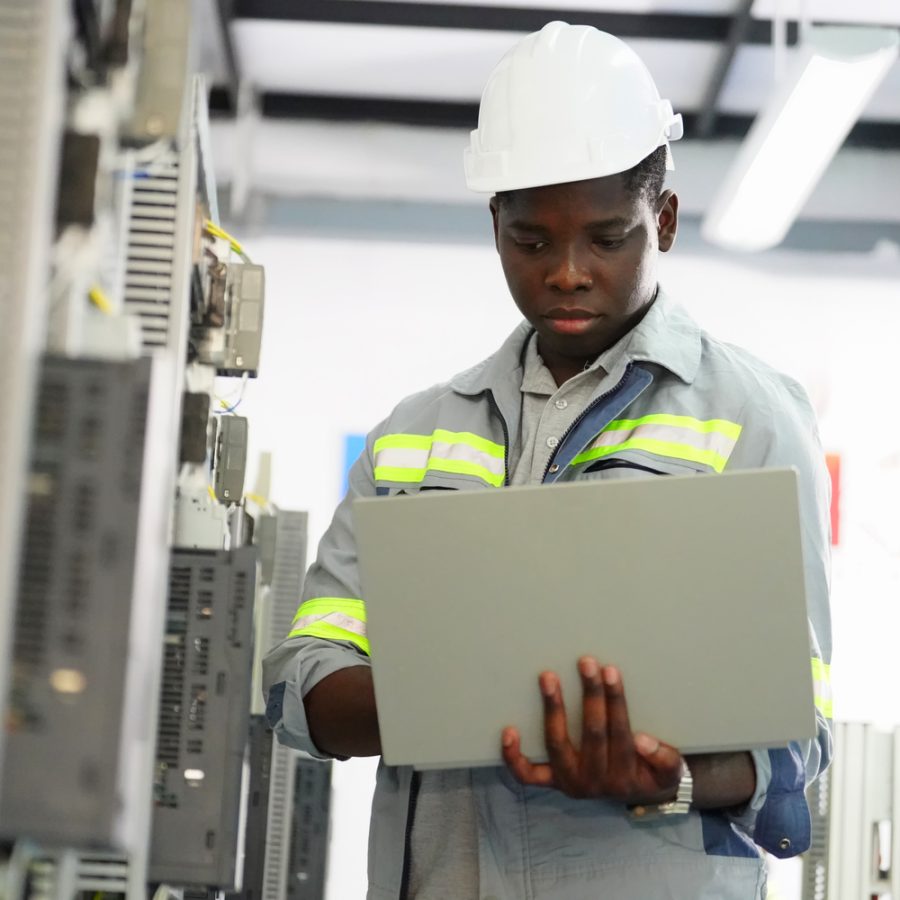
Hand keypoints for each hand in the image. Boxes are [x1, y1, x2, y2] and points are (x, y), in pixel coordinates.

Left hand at [501, 656, 683, 803]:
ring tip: (549, 678)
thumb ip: (663, 758)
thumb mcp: (669, 770)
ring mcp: (569, 781)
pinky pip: (528, 774)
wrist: (638, 793)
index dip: (615, 701)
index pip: (620, 732)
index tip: (610, 672)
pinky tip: (509, 731)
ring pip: (557, 745)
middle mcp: (594, 781)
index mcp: (624, 775)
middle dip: (590, 695)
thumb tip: (642, 740)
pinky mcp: (551, 781)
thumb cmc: (651, 771)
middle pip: (590, 733)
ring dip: (553, 709)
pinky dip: (514, 757)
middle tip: (586, 663)